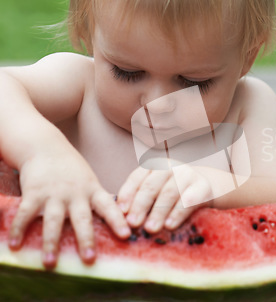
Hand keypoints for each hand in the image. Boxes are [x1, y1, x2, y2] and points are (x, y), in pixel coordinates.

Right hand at [8, 151, 130, 268]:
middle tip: (89, 259)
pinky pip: (25, 214)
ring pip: (53, 221)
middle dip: (86, 239)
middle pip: (82, 219)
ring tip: (49, 263)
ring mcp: (54, 194)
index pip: (109, 207)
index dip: (117, 220)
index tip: (126, 234)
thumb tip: (118, 220)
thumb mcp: (90, 182)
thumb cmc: (72, 170)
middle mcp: (75, 194)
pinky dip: (19, 230)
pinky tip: (14, 245)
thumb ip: (98, 201)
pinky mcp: (33, 193)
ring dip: (51, 242)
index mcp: (92, 191)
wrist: (46, 147)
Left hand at [117, 165, 213, 232]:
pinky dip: (178, 213)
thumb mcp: (154, 192)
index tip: (120, 212)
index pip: (136, 178)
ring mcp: (187, 174)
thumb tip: (119, 219)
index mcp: (153, 166)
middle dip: (140, 206)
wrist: (204, 189)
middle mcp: (170, 166)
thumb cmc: (171, 195)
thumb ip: (139, 201)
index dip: (127, 194)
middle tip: (132, 224)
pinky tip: (170, 225)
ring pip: (170, 193)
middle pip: (151, 185)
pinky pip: (189, 200)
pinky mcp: (203, 186)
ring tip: (150, 229)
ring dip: (158, 212)